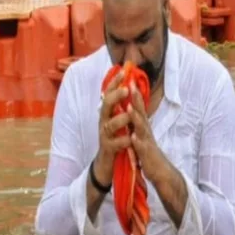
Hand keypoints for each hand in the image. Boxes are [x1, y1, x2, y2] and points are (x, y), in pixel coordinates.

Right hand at [94, 70, 132, 185]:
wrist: (107, 163)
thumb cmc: (115, 139)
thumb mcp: (119, 121)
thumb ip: (122, 107)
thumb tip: (128, 87)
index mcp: (108, 114)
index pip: (109, 94)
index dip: (115, 83)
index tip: (123, 71)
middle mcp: (104, 122)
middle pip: (105, 106)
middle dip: (115, 97)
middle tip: (126, 89)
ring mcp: (104, 135)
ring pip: (109, 124)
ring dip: (120, 119)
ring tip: (130, 115)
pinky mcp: (108, 149)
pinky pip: (114, 143)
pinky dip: (122, 141)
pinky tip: (129, 139)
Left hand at [126, 83, 170, 183]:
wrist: (160, 172)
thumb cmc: (149, 152)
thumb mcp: (142, 134)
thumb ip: (137, 122)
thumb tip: (131, 107)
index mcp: (143, 127)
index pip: (139, 108)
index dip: (134, 94)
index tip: (129, 80)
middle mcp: (146, 132)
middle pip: (141, 113)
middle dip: (136, 100)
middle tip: (130, 85)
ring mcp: (147, 143)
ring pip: (141, 129)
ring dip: (136, 118)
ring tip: (129, 108)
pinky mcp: (147, 155)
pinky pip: (142, 148)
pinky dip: (137, 142)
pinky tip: (133, 137)